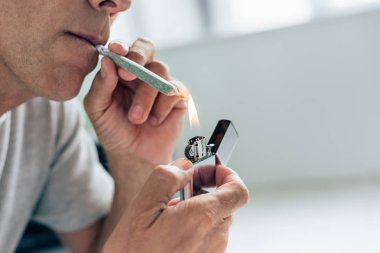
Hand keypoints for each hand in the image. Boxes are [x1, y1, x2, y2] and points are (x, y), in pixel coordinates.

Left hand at [84, 39, 186, 165]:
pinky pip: (174, 91)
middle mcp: (143, 73)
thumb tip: (107, 61)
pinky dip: (161, 108)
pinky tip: (154, 121)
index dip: (122, 46)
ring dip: (145, 96)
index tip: (116, 52)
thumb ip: (100, 86)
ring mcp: (162, 83)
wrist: (134, 155)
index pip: (125, 49)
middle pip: (147, 48)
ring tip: (136, 118)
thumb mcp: (98, 110)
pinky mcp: (178, 98)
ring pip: (159, 71)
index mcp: (122, 71)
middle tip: (127, 76)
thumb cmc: (114, 131)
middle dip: (138, 57)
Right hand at [102, 159, 249, 252]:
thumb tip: (185, 166)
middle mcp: (214, 238)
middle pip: (226, 202)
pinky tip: (169, 229)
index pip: (237, 191)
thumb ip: (166, 178)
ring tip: (169, 211)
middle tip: (181, 188)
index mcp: (202, 219)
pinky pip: (207, 236)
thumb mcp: (141, 208)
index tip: (210, 170)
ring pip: (216, 219)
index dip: (227, 175)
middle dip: (206, 189)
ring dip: (198, 207)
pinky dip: (194, 225)